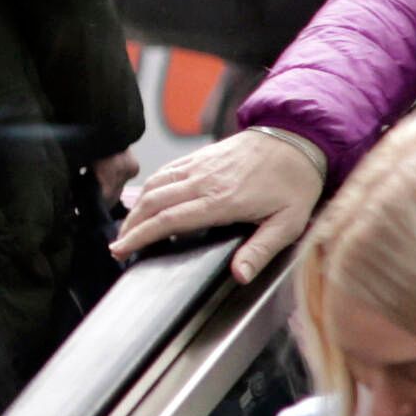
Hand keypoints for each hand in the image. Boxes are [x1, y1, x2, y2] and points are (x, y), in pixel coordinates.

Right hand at [113, 126, 328, 270]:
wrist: (298, 139)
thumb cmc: (296, 182)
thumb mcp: (288, 223)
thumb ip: (261, 250)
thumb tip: (240, 275)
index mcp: (222, 201)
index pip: (169, 220)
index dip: (141, 236)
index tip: (122, 250)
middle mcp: (204, 181)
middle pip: (153, 203)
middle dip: (130, 227)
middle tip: (117, 246)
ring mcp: (200, 165)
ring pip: (154, 185)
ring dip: (135, 208)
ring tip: (127, 229)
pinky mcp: (200, 156)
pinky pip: (166, 171)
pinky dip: (148, 187)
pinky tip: (145, 200)